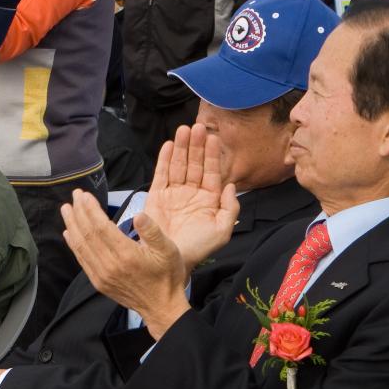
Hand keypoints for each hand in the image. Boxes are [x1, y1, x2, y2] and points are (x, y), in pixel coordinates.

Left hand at [62, 190, 191, 338]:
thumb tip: (138, 215)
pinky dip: (73, 244)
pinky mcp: (99, 282)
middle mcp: (110, 265)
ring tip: (66, 209)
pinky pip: (82, 260)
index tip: (85, 195)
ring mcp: (102, 275)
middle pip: (88, 233)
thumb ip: (152, 231)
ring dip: (72, 225)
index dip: (91, 209)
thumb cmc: (167, 276)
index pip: (101, 226)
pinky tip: (69, 233)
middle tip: (75, 195)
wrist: (161, 307)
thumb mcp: (169, 250)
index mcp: (127, 254)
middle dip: (79, 212)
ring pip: (81, 246)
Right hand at [142, 124, 239, 268]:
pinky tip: (168, 145)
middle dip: (196, 146)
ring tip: (183, 130)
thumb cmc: (198, 249)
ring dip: (181, 148)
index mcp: (209, 200)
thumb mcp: (221, 231)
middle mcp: (192, 194)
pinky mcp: (157, 197)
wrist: (170, 261)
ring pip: (179, 165)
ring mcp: (174, 194)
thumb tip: (231, 185)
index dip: (212, 155)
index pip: (212, 172)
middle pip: (195, 164)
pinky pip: (161, 174)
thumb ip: (230, 208)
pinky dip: (164, 159)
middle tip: (197, 127)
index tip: (212, 138)